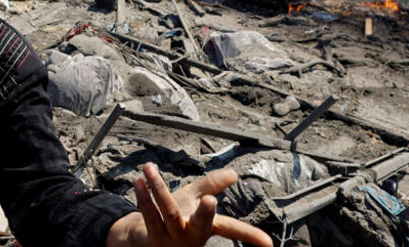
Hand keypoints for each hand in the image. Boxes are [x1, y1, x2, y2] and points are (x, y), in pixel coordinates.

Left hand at [107, 164, 271, 246]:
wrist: (145, 237)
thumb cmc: (175, 217)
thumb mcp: (194, 199)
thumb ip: (212, 185)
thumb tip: (234, 174)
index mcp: (206, 227)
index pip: (231, 229)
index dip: (249, 235)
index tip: (268, 243)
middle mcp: (191, 236)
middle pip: (201, 223)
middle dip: (206, 212)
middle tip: (210, 200)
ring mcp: (172, 239)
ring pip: (169, 212)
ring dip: (159, 190)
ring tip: (150, 168)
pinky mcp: (153, 237)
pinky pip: (149, 215)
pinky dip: (144, 197)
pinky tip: (139, 181)